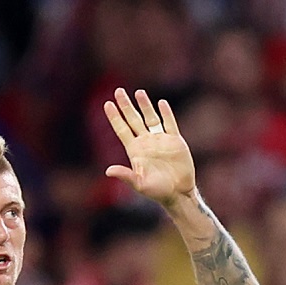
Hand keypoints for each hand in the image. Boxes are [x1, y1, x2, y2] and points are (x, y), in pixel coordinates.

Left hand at [102, 88, 197, 208]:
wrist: (178, 192)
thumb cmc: (156, 191)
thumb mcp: (139, 184)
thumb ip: (125, 175)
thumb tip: (108, 171)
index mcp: (135, 151)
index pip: (122, 129)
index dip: (115, 117)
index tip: (107, 104)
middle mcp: (146, 142)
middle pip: (133, 120)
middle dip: (126, 106)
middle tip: (118, 91)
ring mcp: (160, 140)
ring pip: (150, 118)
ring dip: (144, 105)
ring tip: (138, 92)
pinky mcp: (175, 141)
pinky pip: (169, 123)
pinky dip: (166, 113)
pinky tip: (161, 103)